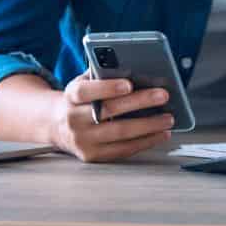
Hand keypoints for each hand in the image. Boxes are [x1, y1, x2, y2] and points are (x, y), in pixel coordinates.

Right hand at [49, 72, 173, 161]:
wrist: (57, 126)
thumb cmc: (80, 100)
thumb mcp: (84, 83)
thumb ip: (102, 75)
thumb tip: (134, 69)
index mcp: (70, 96)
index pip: (85, 91)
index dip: (107, 87)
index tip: (129, 84)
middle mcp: (73, 119)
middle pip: (108, 112)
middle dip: (139, 103)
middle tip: (163, 96)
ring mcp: (82, 141)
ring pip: (119, 133)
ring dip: (148, 126)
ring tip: (168, 118)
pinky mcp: (92, 156)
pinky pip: (122, 150)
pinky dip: (145, 142)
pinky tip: (159, 134)